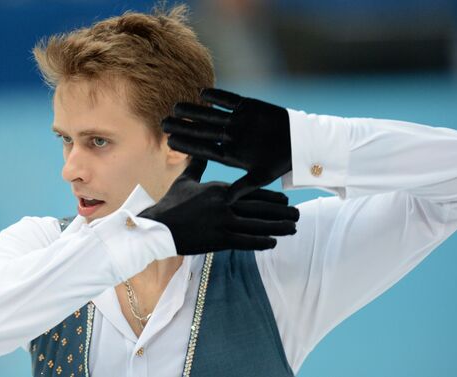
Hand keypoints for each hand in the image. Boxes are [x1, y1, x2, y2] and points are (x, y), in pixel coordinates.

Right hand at [138, 158, 298, 254]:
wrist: (158, 226)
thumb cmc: (171, 202)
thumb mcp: (185, 180)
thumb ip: (197, 165)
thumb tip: (199, 151)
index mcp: (221, 189)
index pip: (252, 192)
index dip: (271, 197)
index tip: (285, 200)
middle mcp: (226, 205)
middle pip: (260, 208)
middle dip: (281, 212)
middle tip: (298, 214)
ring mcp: (224, 223)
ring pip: (258, 225)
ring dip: (278, 227)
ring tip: (293, 229)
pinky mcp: (219, 240)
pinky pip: (245, 241)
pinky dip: (261, 242)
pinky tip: (274, 243)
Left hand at [162, 88, 291, 203]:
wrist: (299, 143)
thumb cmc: (279, 162)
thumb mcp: (261, 177)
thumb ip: (243, 186)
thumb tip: (227, 201)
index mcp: (229, 153)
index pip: (204, 149)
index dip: (188, 145)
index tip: (170, 142)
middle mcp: (230, 136)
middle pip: (202, 131)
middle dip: (184, 127)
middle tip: (164, 122)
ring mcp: (237, 121)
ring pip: (212, 114)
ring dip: (195, 110)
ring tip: (177, 106)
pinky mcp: (248, 106)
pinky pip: (230, 100)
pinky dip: (218, 96)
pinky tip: (203, 93)